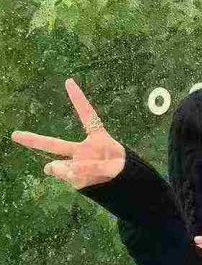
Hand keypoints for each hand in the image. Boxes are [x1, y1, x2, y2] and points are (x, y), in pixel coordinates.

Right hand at [10, 78, 125, 190]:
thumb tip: (58, 169)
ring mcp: (77, 164)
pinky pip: (71, 179)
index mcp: (97, 138)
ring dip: (71, 170)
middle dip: (34, 140)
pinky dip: (79, 180)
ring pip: (62, 167)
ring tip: (84, 172)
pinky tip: (88, 180)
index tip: (69, 81)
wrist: (124, 183)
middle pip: (55, 144)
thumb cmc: (122, 168)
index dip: (78, 100)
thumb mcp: (112, 166)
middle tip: (14, 135)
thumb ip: (90, 167)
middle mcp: (83, 150)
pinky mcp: (75, 179)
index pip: (87, 116)